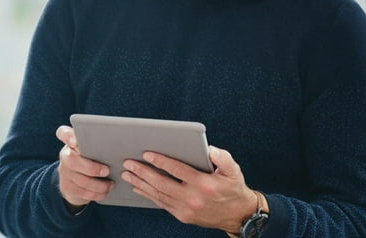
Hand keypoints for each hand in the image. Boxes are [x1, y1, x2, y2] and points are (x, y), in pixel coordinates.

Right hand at [56, 125, 113, 207]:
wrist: (73, 179)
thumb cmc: (89, 157)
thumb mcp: (90, 147)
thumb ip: (97, 142)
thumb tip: (120, 141)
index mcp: (70, 141)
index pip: (63, 133)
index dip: (68, 136)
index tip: (76, 141)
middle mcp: (65, 155)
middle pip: (73, 160)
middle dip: (92, 168)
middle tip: (107, 171)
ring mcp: (65, 172)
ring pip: (82, 180)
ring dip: (99, 184)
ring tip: (111, 184)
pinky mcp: (67, 187)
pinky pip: (84, 193)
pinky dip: (97, 194)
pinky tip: (105, 191)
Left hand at [120, 146, 256, 232]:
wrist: (238, 215)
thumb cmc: (233, 188)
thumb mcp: (233, 170)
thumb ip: (222, 157)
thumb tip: (208, 149)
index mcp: (204, 184)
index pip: (177, 170)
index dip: (160, 161)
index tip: (146, 154)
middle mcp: (193, 198)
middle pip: (162, 183)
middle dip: (143, 172)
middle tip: (129, 163)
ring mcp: (186, 209)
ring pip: (159, 195)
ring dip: (141, 184)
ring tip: (128, 174)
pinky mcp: (183, 216)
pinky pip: (162, 204)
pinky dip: (148, 195)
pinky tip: (139, 188)